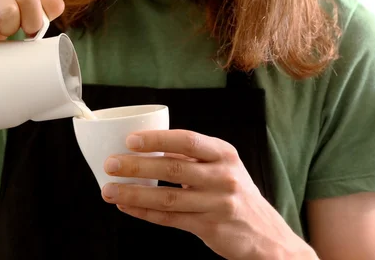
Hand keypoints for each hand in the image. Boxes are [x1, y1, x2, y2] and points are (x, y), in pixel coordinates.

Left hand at [101, 130, 316, 259]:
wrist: (266, 234)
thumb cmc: (234, 192)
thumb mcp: (222, 166)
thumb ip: (190, 156)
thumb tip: (143, 147)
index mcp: (223, 153)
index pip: (187, 140)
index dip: (157, 140)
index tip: (130, 140)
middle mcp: (223, 176)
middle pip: (173, 169)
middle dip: (136, 166)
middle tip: (110, 164)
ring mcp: (217, 204)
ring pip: (167, 198)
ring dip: (133, 193)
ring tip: (108, 190)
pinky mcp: (210, 227)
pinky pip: (170, 219)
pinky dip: (144, 213)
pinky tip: (126, 207)